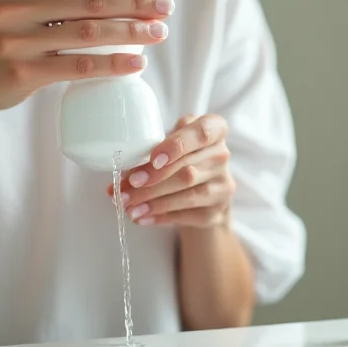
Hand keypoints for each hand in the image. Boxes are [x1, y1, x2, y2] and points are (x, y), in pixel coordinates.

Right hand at [0, 0, 173, 120]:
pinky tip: (137, 63)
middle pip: (88, 0)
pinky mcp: (20, 72)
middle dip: (135, 2)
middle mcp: (8, 4)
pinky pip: (76, 67)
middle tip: (166, 6)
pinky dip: (111, 65)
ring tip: (160, 32)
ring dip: (131, 32)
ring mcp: (13, 39)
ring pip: (87, 32)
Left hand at [108, 115, 235, 228]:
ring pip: (187, 193)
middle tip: (126, 188)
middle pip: (187, 169)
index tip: (154, 158)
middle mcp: (222, 155)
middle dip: (152, 180)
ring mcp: (223, 184)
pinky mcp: (217, 210)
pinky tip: (142, 217)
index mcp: (214, 129)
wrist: (204, 191)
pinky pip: (187, 214)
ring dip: (153, 201)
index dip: (177, 146)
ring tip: (128, 206)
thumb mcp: (173, 143)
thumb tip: (123, 175)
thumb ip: (154, 150)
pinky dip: (161, 216)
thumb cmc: (182, 159)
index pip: (201, 133)